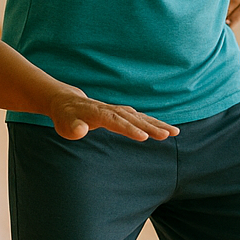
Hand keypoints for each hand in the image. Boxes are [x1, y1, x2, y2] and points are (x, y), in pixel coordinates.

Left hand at [49, 87, 178, 141]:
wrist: (68, 101)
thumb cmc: (66, 116)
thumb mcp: (64, 122)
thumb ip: (72, 127)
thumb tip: (80, 130)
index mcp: (97, 112)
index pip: (115, 121)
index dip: (129, 129)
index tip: (144, 137)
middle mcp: (111, 109)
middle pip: (133, 118)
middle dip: (151, 126)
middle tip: (168, 135)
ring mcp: (118, 110)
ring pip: (140, 117)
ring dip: (157, 124)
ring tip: (174, 133)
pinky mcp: (121, 113)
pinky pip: (140, 118)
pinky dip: (153, 122)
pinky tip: (166, 129)